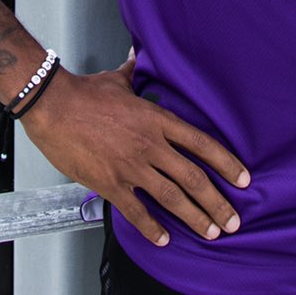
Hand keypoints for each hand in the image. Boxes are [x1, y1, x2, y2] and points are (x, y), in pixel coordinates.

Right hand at [20, 52, 249, 247]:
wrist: (52, 106)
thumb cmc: (83, 92)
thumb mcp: (117, 79)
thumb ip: (134, 71)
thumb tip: (138, 54)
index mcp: (156, 120)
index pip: (202, 144)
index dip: (226, 163)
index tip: (243, 179)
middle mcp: (150, 146)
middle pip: (194, 178)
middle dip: (218, 202)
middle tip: (234, 220)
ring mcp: (131, 167)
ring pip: (172, 198)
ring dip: (196, 218)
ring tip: (211, 233)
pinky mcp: (110, 184)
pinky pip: (137, 212)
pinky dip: (153, 229)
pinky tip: (164, 239)